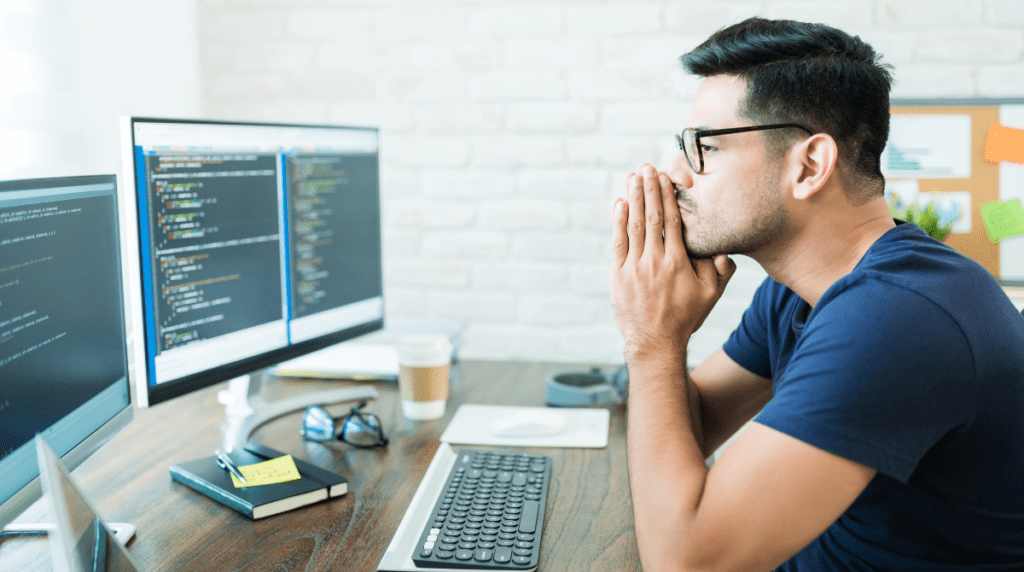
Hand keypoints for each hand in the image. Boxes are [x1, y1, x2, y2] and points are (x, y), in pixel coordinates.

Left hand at [610, 163, 735, 362]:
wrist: (655, 343)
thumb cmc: (686, 318)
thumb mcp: (711, 295)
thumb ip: (719, 269)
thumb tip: (724, 245)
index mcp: (678, 262)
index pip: (673, 220)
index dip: (668, 196)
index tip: (666, 177)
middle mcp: (654, 261)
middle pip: (651, 216)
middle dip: (649, 189)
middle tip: (647, 167)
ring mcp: (634, 267)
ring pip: (633, 225)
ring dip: (633, 199)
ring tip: (633, 177)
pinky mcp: (619, 275)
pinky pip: (618, 243)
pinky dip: (618, 222)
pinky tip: (619, 204)